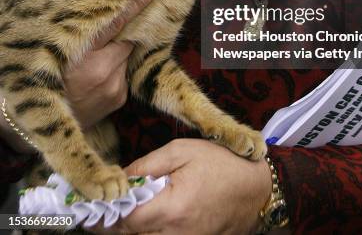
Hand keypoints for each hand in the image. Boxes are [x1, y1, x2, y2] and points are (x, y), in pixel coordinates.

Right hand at [63, 0, 162, 129]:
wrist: (52, 120)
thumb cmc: (51, 78)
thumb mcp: (61, 52)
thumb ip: (85, 34)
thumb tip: (110, 16)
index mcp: (83, 53)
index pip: (117, 22)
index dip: (138, 3)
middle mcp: (103, 69)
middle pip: (126, 40)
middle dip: (119, 38)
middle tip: (102, 44)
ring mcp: (114, 84)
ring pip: (125, 57)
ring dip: (115, 57)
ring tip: (93, 68)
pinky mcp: (120, 96)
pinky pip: (124, 74)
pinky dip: (115, 72)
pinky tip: (97, 81)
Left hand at [90, 139, 271, 234]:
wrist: (257, 189)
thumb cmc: (221, 164)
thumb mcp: (183, 150)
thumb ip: (148, 165)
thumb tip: (120, 178)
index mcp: (172, 208)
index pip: (125, 219)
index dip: (104, 213)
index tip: (88, 204)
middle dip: (114, 223)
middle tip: (100, 208)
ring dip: (131, 229)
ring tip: (122, 211)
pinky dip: (149, 233)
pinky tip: (147, 218)